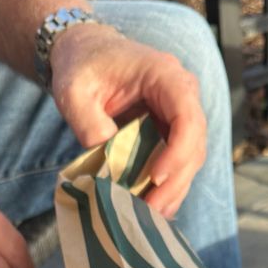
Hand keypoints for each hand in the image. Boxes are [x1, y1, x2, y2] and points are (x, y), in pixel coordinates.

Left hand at [49, 24, 206, 219]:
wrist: (86, 52)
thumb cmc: (81, 65)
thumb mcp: (73, 91)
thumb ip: (88, 123)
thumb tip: (106, 162)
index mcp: (164, 75)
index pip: (187, 117)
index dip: (178, 152)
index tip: (155, 178)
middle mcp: (182, 94)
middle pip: (194, 144)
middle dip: (175, 181)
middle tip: (150, 210)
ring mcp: (180, 114)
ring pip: (190, 159)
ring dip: (174, 189)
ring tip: (151, 215)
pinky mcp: (171, 132)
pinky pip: (178, 162)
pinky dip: (167, 186)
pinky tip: (153, 207)